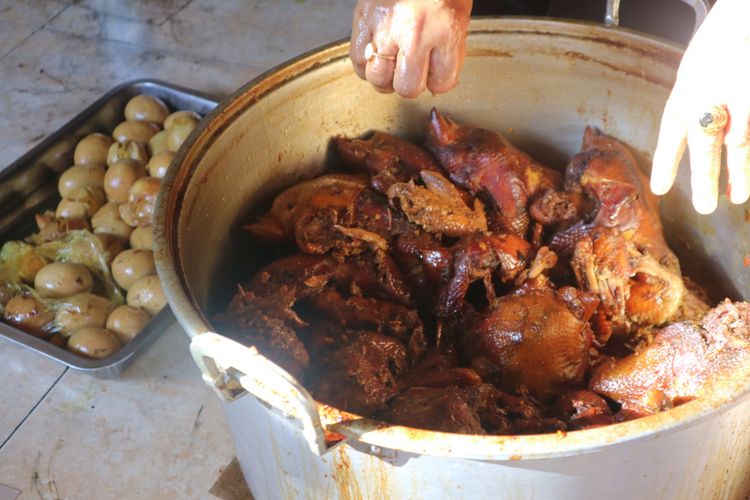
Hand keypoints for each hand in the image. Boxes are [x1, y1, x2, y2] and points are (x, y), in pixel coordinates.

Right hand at [349, 0, 471, 97]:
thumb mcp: (459, 16)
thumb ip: (451, 52)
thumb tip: (436, 81)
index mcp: (445, 31)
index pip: (441, 84)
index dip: (438, 81)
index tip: (435, 73)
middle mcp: (415, 33)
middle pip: (408, 88)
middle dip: (411, 83)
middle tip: (412, 70)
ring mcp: (385, 28)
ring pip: (379, 79)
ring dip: (386, 78)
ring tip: (391, 66)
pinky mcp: (363, 21)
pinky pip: (358, 62)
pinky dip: (366, 66)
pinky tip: (375, 57)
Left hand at [650, 0, 749, 213]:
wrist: (744, 16)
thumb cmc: (721, 42)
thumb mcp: (695, 71)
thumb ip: (694, 102)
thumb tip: (703, 133)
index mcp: (685, 89)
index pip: (671, 134)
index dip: (666, 163)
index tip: (660, 188)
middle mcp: (708, 96)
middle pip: (704, 145)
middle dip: (703, 180)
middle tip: (704, 208)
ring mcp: (738, 97)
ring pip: (739, 143)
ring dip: (738, 173)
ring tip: (736, 198)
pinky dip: (747, 151)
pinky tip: (746, 175)